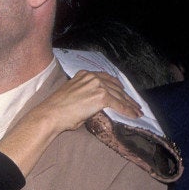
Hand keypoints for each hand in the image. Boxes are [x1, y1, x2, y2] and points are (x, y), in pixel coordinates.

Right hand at [28, 70, 142, 131]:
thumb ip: (87, 94)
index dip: (117, 87)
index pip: (106, 79)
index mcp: (84, 74)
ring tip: (137, 111)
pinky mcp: (102, 96)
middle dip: (126, 96)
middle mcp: (92, 76)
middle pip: (115, 86)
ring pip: (119, 95)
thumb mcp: (73, 94)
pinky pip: (119, 104)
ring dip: (130, 104)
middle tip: (135, 104)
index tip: (124, 94)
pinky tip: (134, 115)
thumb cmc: (58, 109)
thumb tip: (95, 103)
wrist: (51, 113)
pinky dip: (128, 110)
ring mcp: (97, 85)